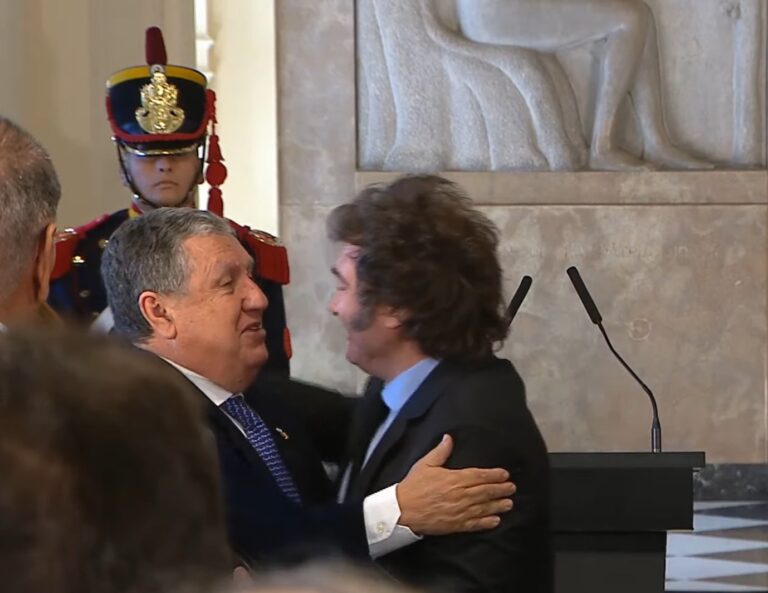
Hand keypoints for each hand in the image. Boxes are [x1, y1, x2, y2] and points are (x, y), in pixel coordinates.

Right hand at [396, 434, 514, 534]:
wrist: (402, 510)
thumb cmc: (413, 486)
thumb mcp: (425, 464)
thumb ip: (440, 451)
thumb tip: (449, 438)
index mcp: (455, 479)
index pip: (479, 476)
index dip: (494, 475)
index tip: (505, 474)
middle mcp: (461, 495)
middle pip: (485, 491)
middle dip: (500, 489)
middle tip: (512, 488)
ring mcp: (459, 511)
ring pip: (483, 507)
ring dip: (498, 505)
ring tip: (509, 504)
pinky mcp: (455, 524)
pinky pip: (474, 523)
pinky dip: (486, 522)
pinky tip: (495, 521)